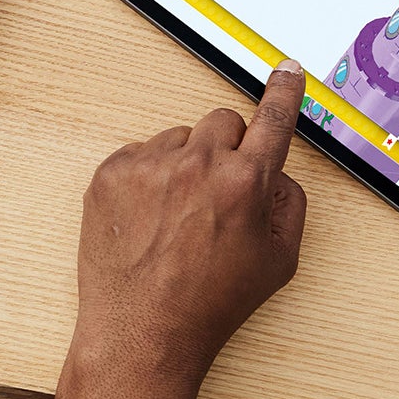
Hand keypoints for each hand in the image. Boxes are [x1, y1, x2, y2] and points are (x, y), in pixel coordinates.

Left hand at [72, 61, 307, 389]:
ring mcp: (148, 164)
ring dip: (185, 165)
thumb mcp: (278, 261)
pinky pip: (140, 154)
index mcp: (244, 182)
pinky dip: (148, 178)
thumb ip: (288, 204)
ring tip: (177, 219)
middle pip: (223, 122)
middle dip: (229, 149)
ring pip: (179, 139)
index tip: (288, 70)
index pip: (273, 121)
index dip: (284, 93)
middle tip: (219, 192)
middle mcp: (196, 164)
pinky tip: (149, 219)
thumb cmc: (210, 302)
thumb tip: (277, 170)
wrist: (142, 329)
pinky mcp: (110, 172)